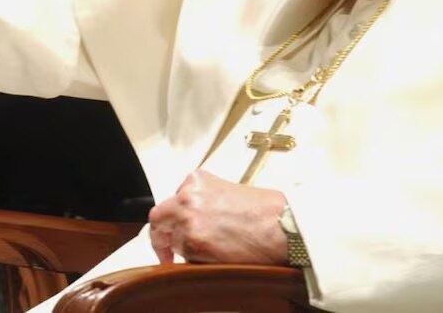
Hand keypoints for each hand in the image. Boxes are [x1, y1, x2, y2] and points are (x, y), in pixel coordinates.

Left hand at [148, 170, 286, 263]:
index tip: (174, 228)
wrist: (283, 227)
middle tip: (165, 250)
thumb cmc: (268, 211)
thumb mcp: (233, 190)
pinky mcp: (194, 244)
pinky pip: (184, 257)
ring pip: (173, 240)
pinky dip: (193, 261)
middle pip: (159, 218)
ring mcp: (188, 221)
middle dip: (161, 235)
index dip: (173, 217)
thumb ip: (209, 199)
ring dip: (184, 249)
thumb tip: (202, 215)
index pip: (173, 199)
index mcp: (197, 180)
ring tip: (208, 253)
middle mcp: (187, 197)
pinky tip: (211, 260)